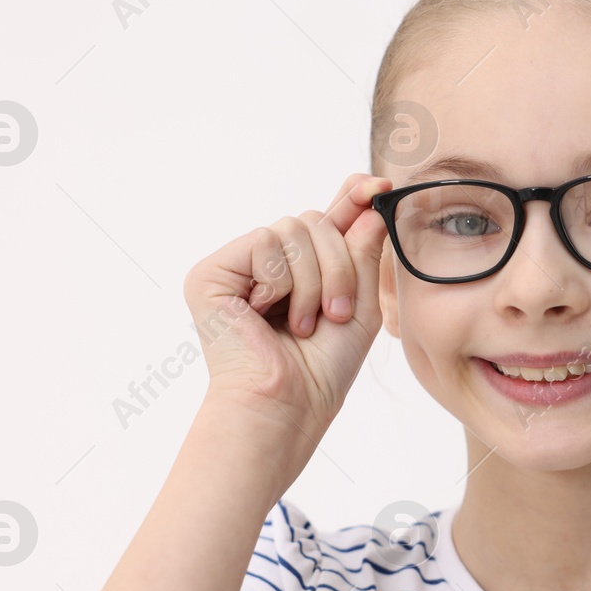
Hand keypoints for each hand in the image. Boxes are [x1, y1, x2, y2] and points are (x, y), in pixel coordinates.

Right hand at [183, 173, 393, 443]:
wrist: (286, 404)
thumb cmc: (321, 368)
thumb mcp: (359, 305)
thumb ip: (362, 252)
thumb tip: (369, 202)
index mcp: (299, 270)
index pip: (327, 219)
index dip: (351, 198)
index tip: (379, 186)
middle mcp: (265, 264)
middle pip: (314, 220)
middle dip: (338, 265)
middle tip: (335, 313)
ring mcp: (237, 266)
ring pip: (292, 229)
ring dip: (312, 280)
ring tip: (302, 323)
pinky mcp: (211, 272)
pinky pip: (264, 243)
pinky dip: (281, 283)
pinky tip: (268, 315)